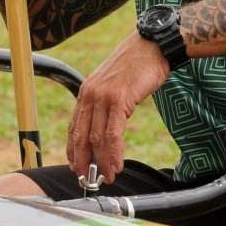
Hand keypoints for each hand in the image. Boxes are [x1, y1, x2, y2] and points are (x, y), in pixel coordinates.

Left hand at [67, 33, 169, 182]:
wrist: (152, 46)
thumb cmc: (137, 67)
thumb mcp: (115, 86)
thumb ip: (106, 105)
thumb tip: (106, 131)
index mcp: (86, 92)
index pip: (74, 126)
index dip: (73, 150)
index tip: (76, 167)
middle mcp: (89, 94)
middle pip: (81, 135)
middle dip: (83, 161)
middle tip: (89, 179)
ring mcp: (102, 96)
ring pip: (96, 138)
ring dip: (102, 161)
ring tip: (108, 176)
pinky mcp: (118, 99)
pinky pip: (112, 133)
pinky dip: (113, 153)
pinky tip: (117, 164)